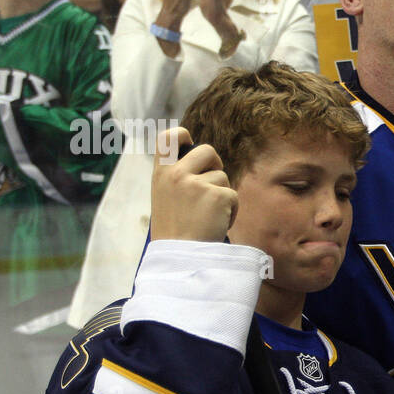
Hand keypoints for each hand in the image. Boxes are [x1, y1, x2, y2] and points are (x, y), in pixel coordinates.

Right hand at [149, 126, 237, 241]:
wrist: (180, 258)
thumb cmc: (175, 233)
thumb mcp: (166, 199)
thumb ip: (178, 179)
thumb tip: (202, 162)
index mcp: (160, 174)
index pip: (168, 137)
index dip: (182, 135)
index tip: (190, 143)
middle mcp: (176, 174)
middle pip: (207, 150)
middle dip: (216, 165)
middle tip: (213, 187)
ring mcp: (197, 184)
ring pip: (222, 177)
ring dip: (222, 195)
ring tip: (208, 217)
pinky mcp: (217, 196)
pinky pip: (233, 195)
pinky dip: (231, 211)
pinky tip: (217, 225)